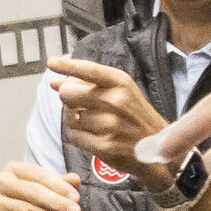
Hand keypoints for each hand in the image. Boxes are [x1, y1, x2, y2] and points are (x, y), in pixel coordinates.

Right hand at [0, 160, 83, 210]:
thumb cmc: (29, 210)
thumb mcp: (48, 197)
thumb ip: (60, 186)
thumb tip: (75, 178)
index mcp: (12, 169)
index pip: (38, 174)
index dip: (59, 186)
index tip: (77, 198)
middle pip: (32, 191)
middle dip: (57, 203)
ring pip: (28, 210)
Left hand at [44, 58, 168, 170]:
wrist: (158, 147)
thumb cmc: (134, 117)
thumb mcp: (121, 92)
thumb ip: (88, 84)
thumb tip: (55, 82)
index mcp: (121, 83)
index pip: (88, 70)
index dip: (67, 65)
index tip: (52, 63)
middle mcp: (116, 101)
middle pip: (69, 93)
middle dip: (67, 99)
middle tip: (78, 104)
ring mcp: (110, 124)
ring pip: (69, 117)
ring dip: (73, 120)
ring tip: (90, 123)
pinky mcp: (104, 146)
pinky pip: (74, 136)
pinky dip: (77, 136)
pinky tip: (91, 136)